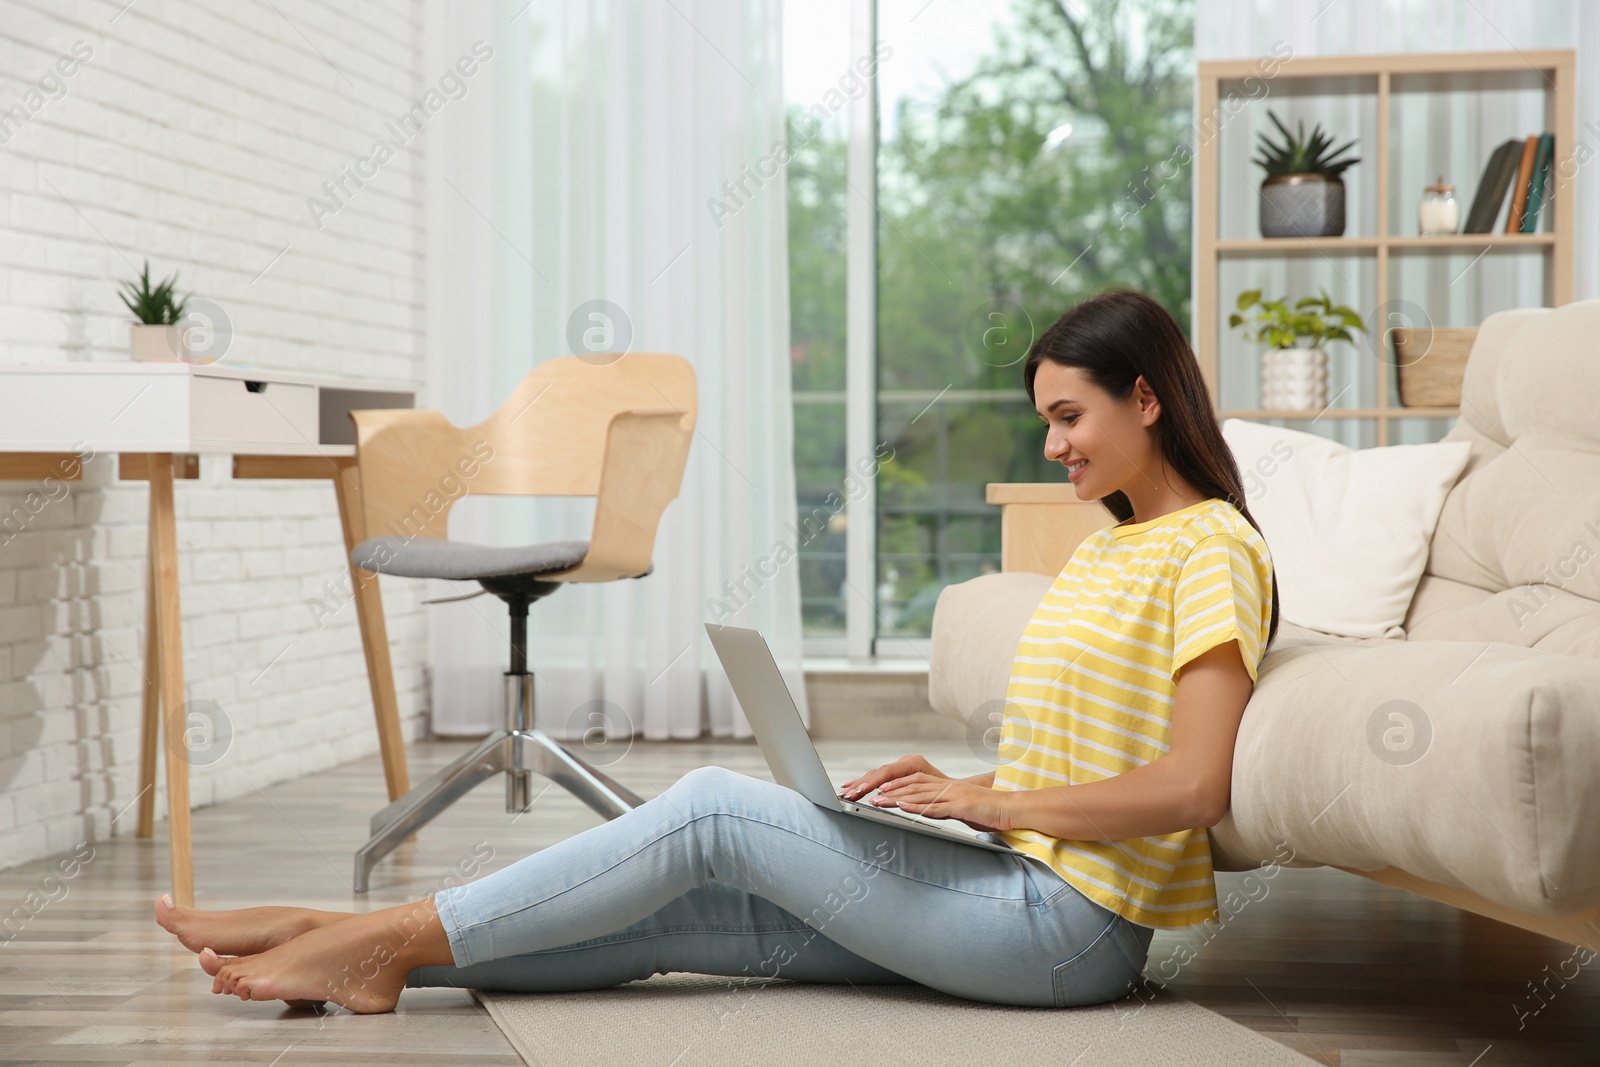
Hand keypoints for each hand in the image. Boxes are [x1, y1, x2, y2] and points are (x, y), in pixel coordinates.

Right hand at [838, 754, 946, 802]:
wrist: (959, 790)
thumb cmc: (949, 794)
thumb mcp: (934, 795)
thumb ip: (914, 795)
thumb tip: (892, 798)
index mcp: (913, 763)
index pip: (887, 772)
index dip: (872, 783)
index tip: (861, 792)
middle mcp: (905, 762)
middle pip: (878, 773)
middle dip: (861, 784)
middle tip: (846, 794)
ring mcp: (901, 767)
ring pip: (876, 775)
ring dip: (859, 784)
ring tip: (845, 793)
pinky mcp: (898, 774)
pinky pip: (878, 778)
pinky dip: (865, 784)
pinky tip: (853, 788)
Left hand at [867, 773, 1012, 833]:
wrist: (1013, 808)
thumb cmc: (991, 811)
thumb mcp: (965, 807)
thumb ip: (949, 808)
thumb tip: (934, 813)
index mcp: (949, 786)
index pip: (918, 782)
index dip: (899, 784)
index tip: (882, 789)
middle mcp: (949, 787)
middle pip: (914, 786)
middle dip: (892, 791)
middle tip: (872, 795)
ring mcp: (954, 795)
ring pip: (920, 794)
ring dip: (897, 798)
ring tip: (879, 801)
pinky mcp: (961, 806)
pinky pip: (935, 806)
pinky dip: (917, 807)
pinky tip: (903, 808)